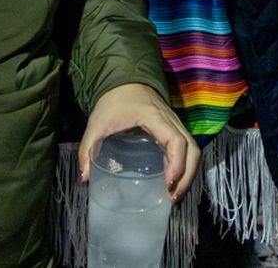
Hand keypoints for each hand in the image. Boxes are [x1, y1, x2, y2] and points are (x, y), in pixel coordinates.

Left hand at [80, 83, 199, 201]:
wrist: (125, 80)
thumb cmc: (112, 102)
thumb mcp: (96, 124)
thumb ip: (87, 150)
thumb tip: (84, 179)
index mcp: (153, 117)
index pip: (175, 140)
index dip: (177, 164)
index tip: (168, 184)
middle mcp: (170, 120)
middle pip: (192, 148)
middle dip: (187, 176)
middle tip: (172, 197)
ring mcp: (175, 123)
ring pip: (194, 149)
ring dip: (189, 173)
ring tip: (174, 195)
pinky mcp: (174, 128)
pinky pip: (188, 148)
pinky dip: (186, 166)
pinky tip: (173, 182)